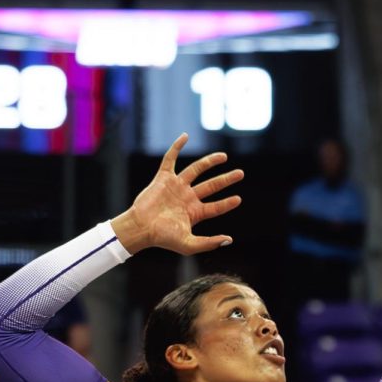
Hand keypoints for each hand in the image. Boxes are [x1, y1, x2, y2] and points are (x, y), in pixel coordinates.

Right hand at [112, 133, 243, 254]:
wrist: (141, 228)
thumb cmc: (162, 238)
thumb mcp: (189, 244)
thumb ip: (209, 243)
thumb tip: (229, 240)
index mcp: (194, 213)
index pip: (215, 207)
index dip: (227, 203)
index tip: (238, 199)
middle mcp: (187, 197)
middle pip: (211, 185)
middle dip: (225, 179)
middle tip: (240, 174)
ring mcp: (176, 186)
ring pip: (196, 170)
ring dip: (209, 162)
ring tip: (224, 157)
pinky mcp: (163, 178)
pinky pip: (170, 159)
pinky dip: (176, 147)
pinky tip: (185, 136)